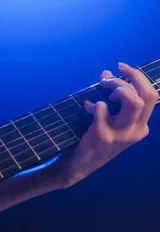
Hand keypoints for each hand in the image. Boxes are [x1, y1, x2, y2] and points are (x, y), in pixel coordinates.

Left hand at [53, 62, 157, 187]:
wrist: (80, 164)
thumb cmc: (95, 137)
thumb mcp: (109, 118)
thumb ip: (110, 96)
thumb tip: (106, 73)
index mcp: (141, 125)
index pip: (151, 95)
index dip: (137, 77)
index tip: (121, 68)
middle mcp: (137, 130)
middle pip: (148, 96)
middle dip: (130, 78)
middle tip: (109, 78)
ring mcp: (122, 134)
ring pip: (133, 101)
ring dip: (116, 88)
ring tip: (102, 90)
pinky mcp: (104, 136)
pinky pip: (102, 109)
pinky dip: (94, 104)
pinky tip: (87, 108)